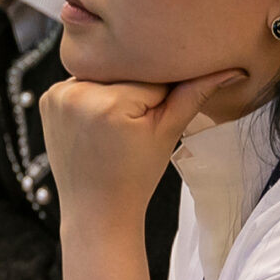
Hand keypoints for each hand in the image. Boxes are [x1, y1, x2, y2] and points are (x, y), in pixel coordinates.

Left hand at [40, 70, 243, 226]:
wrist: (96, 211)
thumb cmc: (134, 178)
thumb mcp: (168, 133)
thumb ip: (195, 94)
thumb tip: (232, 69)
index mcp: (110, 102)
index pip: (151, 76)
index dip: (161, 97)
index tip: (157, 119)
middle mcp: (77, 92)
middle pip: (125, 73)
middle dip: (137, 90)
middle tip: (135, 126)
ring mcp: (57, 95)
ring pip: (104, 75)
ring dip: (114, 90)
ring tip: (116, 127)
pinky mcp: (47, 99)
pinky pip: (81, 83)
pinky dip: (92, 95)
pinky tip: (97, 123)